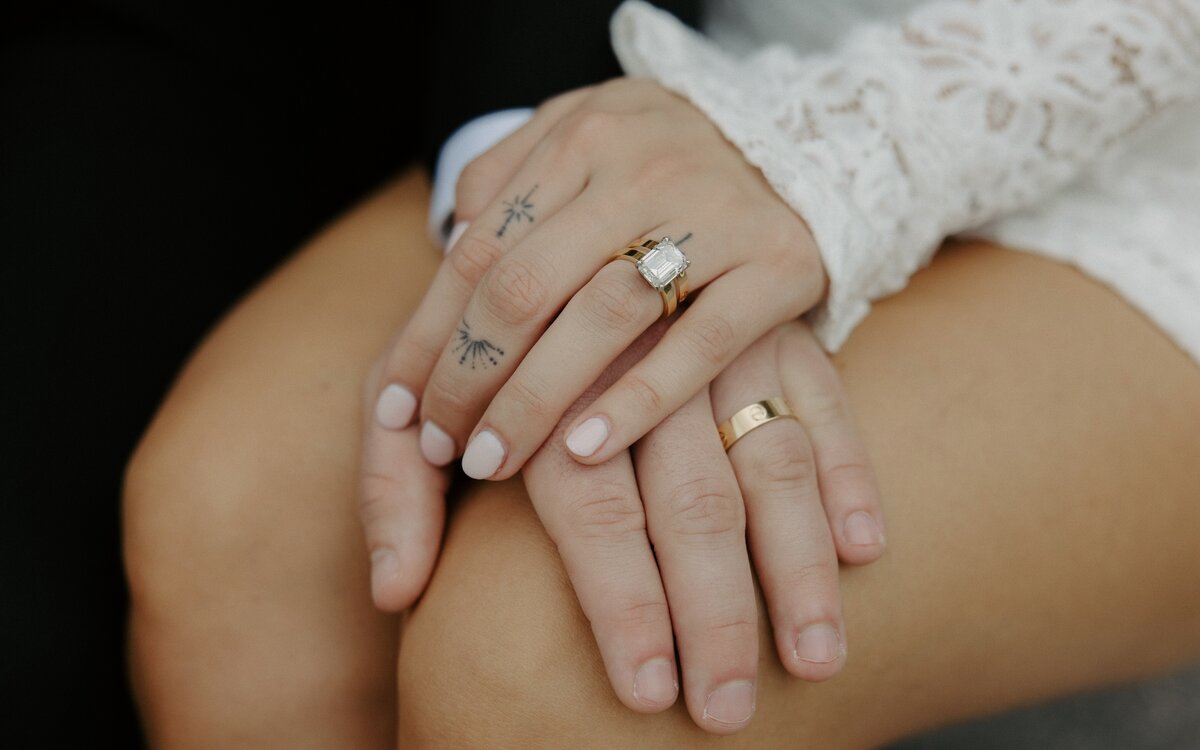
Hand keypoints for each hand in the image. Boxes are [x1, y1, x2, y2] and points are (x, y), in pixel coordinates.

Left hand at [361, 308, 885, 733]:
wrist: (558, 191)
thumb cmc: (471, 317)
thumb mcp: (406, 381)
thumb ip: (394, 485)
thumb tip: (395, 588)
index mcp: (547, 372)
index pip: (593, 510)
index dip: (621, 606)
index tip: (647, 693)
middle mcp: (643, 352)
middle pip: (691, 501)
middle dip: (715, 614)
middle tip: (729, 710)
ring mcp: (717, 327)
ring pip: (770, 456)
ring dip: (799, 563)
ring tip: (819, 659)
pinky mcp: (771, 315)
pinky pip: (825, 396)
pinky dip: (849, 468)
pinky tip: (868, 550)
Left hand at [367, 78, 826, 483]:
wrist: (807, 138)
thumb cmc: (665, 160)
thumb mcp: (582, 141)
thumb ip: (512, 183)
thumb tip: (445, 248)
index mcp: (579, 139)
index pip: (478, 249)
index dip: (430, 335)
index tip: (398, 406)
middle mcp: (641, 169)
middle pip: (525, 286)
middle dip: (467, 378)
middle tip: (441, 445)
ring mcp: (716, 216)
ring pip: (603, 316)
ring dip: (535, 400)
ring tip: (492, 460)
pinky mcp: (780, 265)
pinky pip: (701, 343)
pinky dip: (639, 400)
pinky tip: (583, 451)